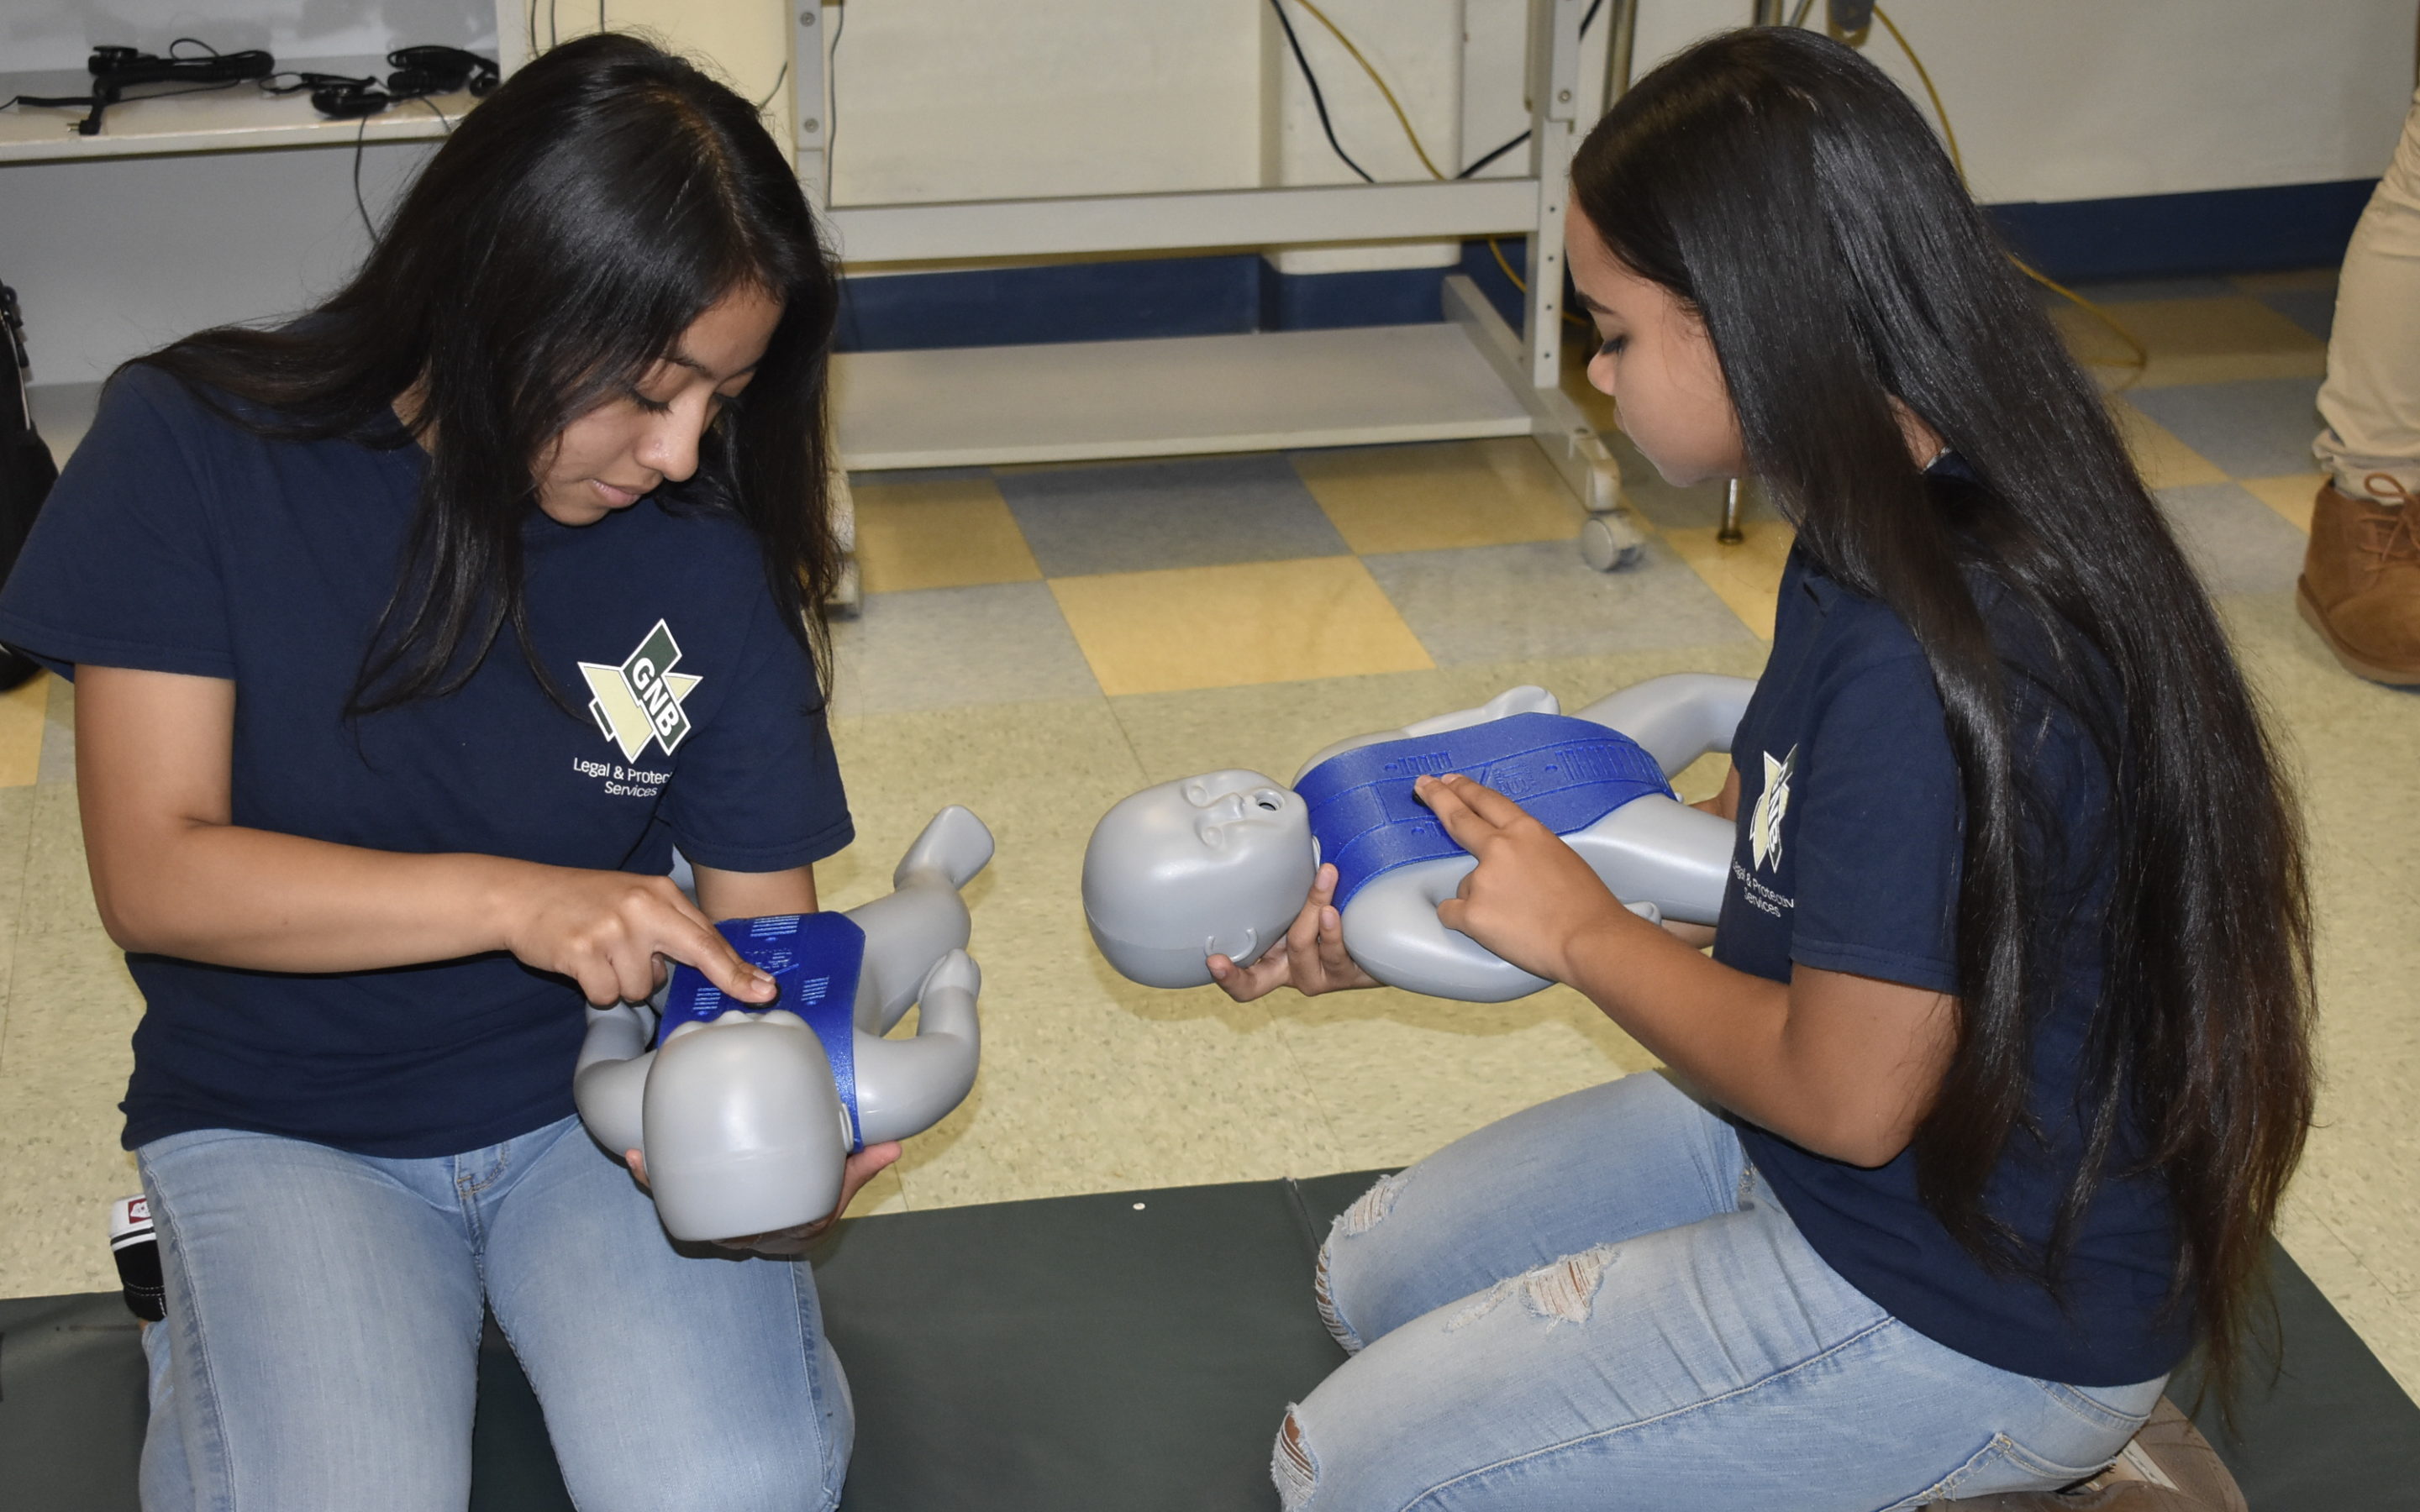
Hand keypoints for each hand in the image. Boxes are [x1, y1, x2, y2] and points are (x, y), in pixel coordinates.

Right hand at [500, 867, 776, 1006]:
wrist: (521, 896)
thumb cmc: (582, 903)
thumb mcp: (632, 900)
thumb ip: (668, 926)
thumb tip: (711, 965)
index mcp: (658, 893)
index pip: (708, 936)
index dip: (738, 967)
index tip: (767, 989)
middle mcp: (640, 907)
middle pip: (698, 954)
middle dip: (728, 979)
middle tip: (754, 995)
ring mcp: (612, 929)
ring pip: (643, 987)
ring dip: (625, 984)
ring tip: (603, 958)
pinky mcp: (582, 951)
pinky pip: (607, 994)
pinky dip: (597, 990)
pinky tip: (583, 966)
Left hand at [624, 1141, 902, 1252]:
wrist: (797, 1221)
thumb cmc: (815, 1203)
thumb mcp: (839, 1189)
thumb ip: (861, 1167)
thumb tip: (895, 1146)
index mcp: (779, 1231)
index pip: (748, 1234)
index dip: (721, 1221)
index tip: (713, 1189)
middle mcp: (745, 1232)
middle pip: (703, 1223)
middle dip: (673, 1197)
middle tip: (654, 1164)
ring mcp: (722, 1218)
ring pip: (682, 1207)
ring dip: (656, 1186)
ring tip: (638, 1158)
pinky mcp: (707, 1201)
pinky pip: (675, 1194)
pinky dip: (653, 1178)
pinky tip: (635, 1155)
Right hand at [1207, 863, 1378, 1000]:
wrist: (1385, 934)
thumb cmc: (1339, 913)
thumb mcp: (1307, 902)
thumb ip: (1288, 887)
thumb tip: (1278, 831)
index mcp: (1276, 960)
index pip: (1244, 979)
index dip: (1226, 976)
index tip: (1210, 960)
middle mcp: (1294, 973)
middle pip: (1256, 984)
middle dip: (1235, 973)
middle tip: (1217, 959)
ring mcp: (1321, 976)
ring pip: (1300, 948)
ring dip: (1305, 913)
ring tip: (1318, 887)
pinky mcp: (1349, 973)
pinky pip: (1335, 952)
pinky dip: (1331, 929)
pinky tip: (1332, 910)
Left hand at [1417, 773, 1644, 983]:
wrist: (1589, 940)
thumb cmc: (1587, 907)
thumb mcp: (1561, 858)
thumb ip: (1528, 850)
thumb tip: (1510, 860)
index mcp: (1527, 832)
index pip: (1487, 801)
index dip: (1465, 789)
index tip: (1449, 780)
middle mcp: (1499, 848)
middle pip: (1458, 817)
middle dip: (1437, 797)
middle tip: (1422, 785)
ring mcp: (1482, 879)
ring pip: (1466, 885)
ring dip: (1481, 899)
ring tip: (1517, 918)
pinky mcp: (1471, 912)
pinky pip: (1452, 913)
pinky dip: (1466, 921)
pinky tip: (1493, 929)